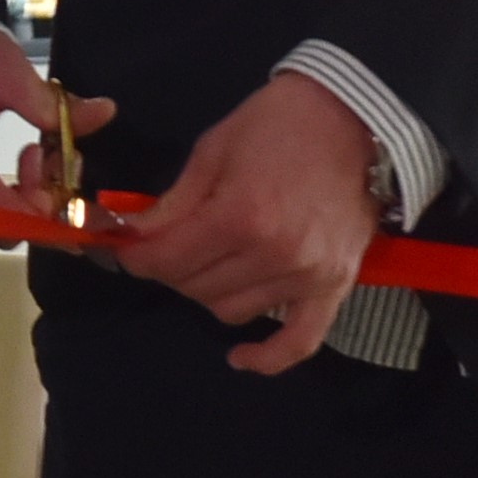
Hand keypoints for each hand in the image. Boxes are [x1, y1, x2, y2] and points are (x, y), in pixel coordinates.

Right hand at [0, 25, 113, 214]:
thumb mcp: (4, 69)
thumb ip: (50, 103)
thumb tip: (103, 113)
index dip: (46, 209)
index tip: (70, 174)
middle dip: (39, 202)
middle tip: (56, 157)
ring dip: (27, 198)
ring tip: (41, 152)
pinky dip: (9, 193)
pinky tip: (25, 160)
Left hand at [95, 72, 381, 375]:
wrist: (351, 119)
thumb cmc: (276, 123)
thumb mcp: (212, 150)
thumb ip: (173, 203)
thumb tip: (130, 234)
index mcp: (240, 215)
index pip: (170, 259)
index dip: (138, 257)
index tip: (127, 248)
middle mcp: (274, 255)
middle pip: (197, 288)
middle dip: (170, 269)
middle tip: (166, 247)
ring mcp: (308, 276)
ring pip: (233, 311)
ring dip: (207, 293)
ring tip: (205, 265)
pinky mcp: (336, 288)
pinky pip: (299, 341)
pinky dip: (268, 357)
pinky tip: (239, 358)